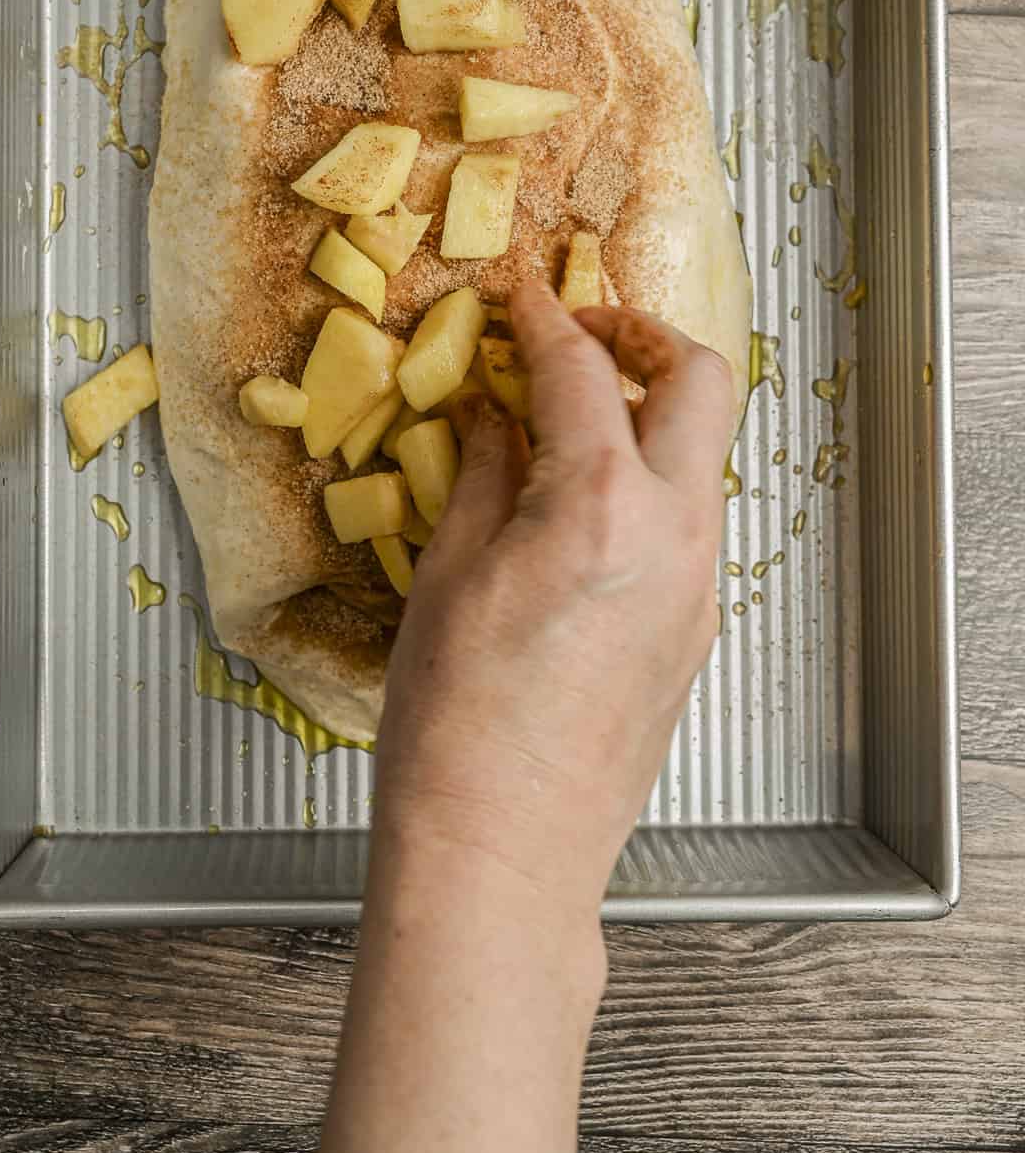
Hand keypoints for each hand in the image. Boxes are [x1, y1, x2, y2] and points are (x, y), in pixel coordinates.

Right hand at [376, 280, 734, 909]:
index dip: (543, 320)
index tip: (519, 299)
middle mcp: (673, 534)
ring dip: (649, 409)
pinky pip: (689, 518)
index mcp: (601, 506)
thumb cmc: (456, 730)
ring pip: (703, 452)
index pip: (580, 372)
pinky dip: (648, 478)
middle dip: (643, 335)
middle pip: (701, 382)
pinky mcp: (696, 628)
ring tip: (569, 415)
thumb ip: (484, 475)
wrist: (504, 853)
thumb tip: (493, 416)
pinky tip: (579, 497)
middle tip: (580, 333)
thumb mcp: (449, 578)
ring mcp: (697, 584)